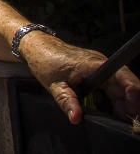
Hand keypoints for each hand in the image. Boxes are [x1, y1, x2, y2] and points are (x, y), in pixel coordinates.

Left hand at [21, 32, 139, 123]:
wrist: (37, 45)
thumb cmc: (45, 61)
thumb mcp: (54, 84)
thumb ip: (67, 101)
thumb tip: (76, 118)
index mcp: (96, 65)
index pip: (125, 79)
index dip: (134, 95)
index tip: (133, 112)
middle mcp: (102, 64)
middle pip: (126, 85)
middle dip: (131, 104)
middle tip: (131, 122)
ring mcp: (100, 66)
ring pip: (120, 86)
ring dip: (124, 102)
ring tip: (124, 120)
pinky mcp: (96, 70)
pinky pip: (112, 85)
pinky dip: (116, 98)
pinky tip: (115, 111)